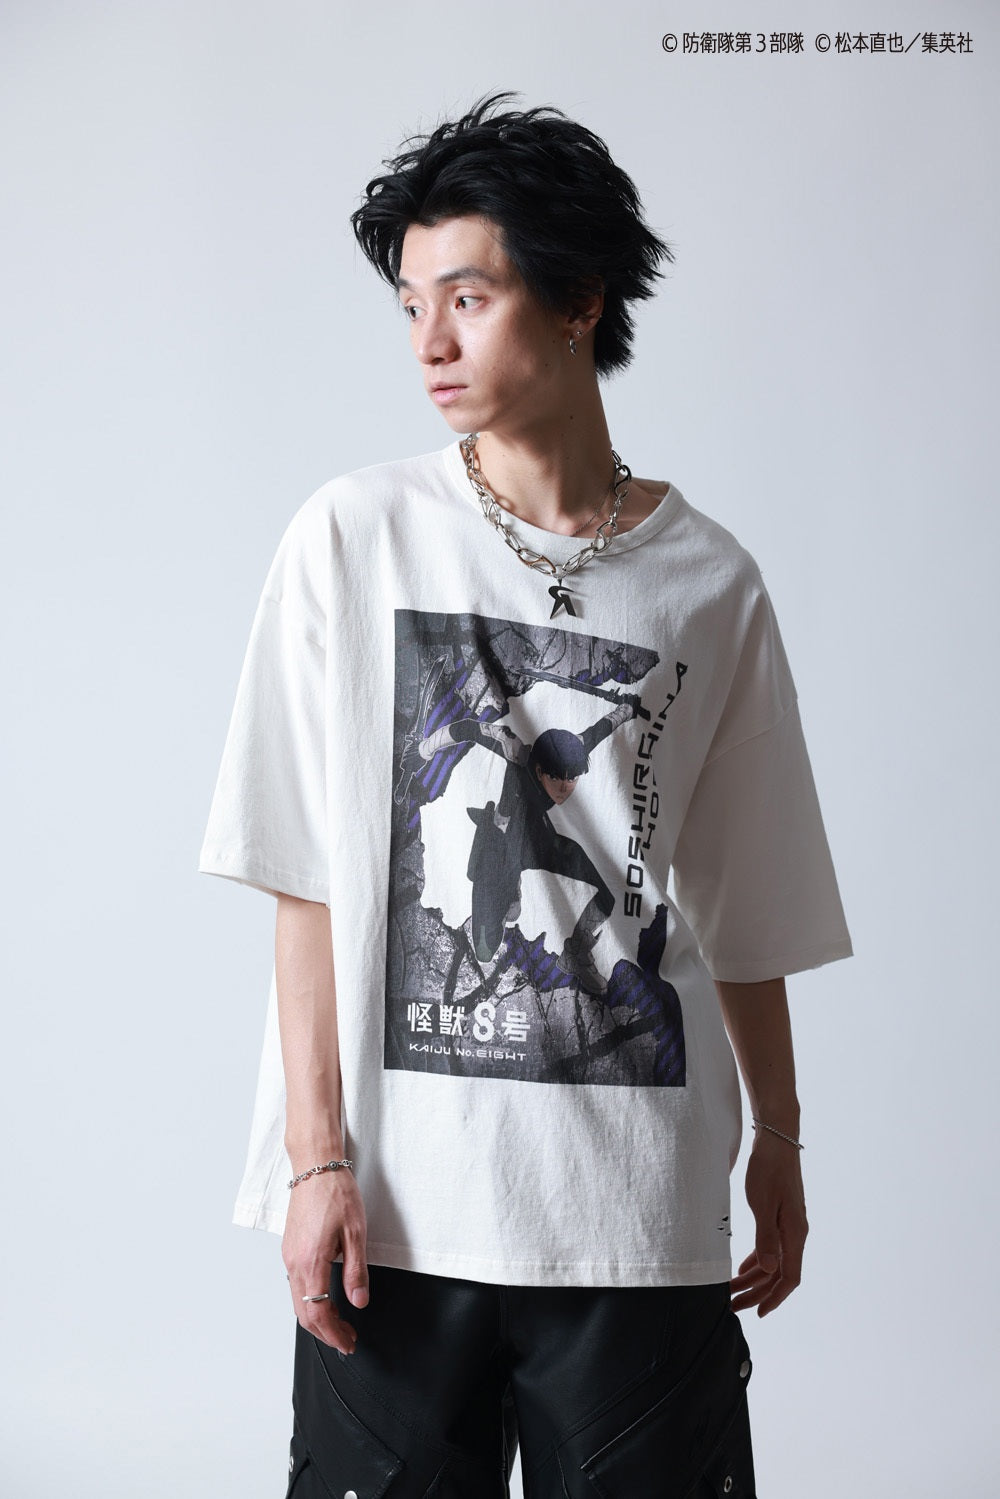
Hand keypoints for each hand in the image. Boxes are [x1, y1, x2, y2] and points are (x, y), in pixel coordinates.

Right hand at [282, 1167, 368, 1354]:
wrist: (315, 1167)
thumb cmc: (336, 1194)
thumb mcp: (356, 1233)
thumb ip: (356, 1272)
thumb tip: (359, 1302)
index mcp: (311, 1262)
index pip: (318, 1313)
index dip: (333, 1334)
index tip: (347, 1343)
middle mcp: (294, 1263)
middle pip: (304, 1313)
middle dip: (325, 1332)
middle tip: (346, 1340)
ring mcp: (289, 1256)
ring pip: (298, 1301)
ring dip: (317, 1318)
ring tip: (340, 1323)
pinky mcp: (289, 1249)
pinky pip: (296, 1286)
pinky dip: (310, 1301)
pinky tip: (326, 1299)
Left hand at [730, 1130, 807, 1316]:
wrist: (777, 1140)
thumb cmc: (769, 1169)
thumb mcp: (763, 1204)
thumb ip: (766, 1238)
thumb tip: (768, 1269)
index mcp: (795, 1233)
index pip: (789, 1277)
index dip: (774, 1298)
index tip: (758, 1313)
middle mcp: (795, 1234)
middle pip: (779, 1275)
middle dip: (757, 1293)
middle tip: (732, 1306)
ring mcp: (789, 1226)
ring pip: (773, 1262)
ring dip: (753, 1278)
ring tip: (731, 1291)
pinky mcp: (780, 1217)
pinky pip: (770, 1248)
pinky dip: (756, 1261)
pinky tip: (742, 1268)